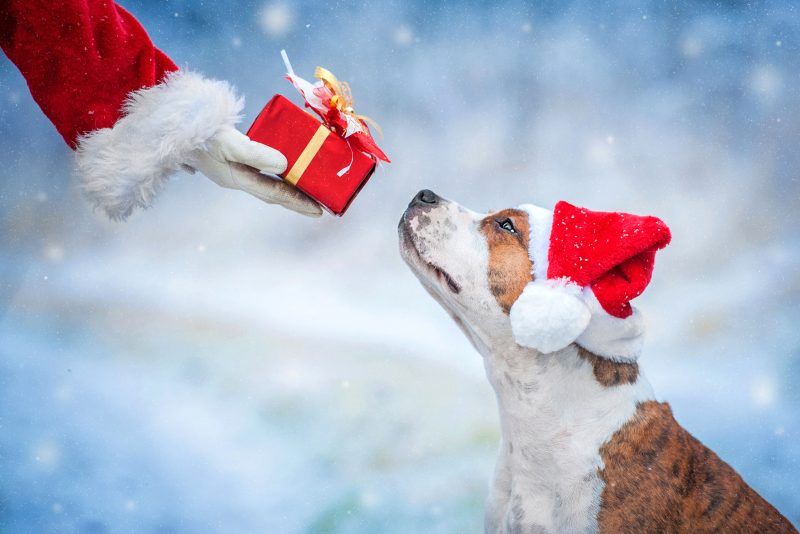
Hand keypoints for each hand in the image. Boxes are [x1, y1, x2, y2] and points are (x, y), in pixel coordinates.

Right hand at [187, 126, 322, 216]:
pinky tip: (282, 172)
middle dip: (296, 200)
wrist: (169, 126)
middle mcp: (236, 178)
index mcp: (237, 179)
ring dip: (286, 189)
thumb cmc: (199, 135)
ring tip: (307, 191)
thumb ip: (256, 154)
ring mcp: (231, 170)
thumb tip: (285, 166)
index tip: (320, 211)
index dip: (298, 202)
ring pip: (266, 184)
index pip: (275, 194)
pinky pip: (259, 172)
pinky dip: (274, 175)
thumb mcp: (229, 142)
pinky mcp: (228, 159)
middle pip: (273, 193)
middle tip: (320, 207)